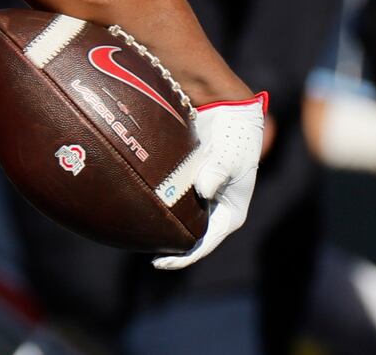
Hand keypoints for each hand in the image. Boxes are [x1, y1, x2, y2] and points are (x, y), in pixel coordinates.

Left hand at [153, 92, 266, 269]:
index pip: (206, 243)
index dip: (184, 257)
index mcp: (231, 213)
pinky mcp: (190, 183)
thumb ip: (217, 171)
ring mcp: (203, 198)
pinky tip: (142, 212)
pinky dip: (162, 209)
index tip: (160, 263)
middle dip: (172, 249)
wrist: (227, 111)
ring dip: (166, 230)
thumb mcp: (230, 156)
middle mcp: (217, 209)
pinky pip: (174, 202)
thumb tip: (202, 190)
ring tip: (141, 238)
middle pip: (192, 237)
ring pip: (182, 222)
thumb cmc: (234, 137)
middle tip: (146, 254)